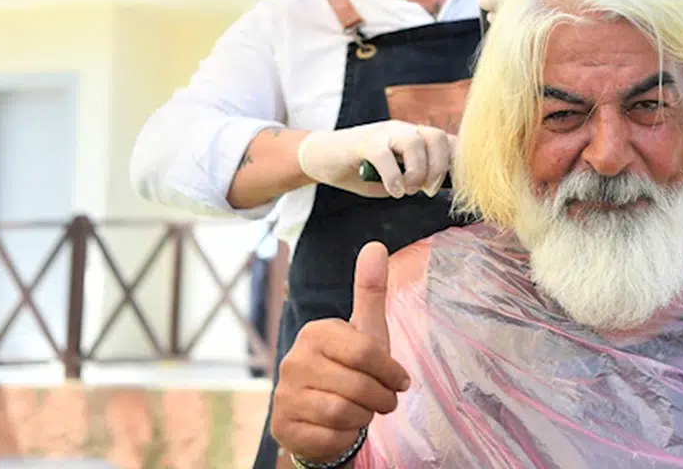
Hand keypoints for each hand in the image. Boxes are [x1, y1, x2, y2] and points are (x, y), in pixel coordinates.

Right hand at [272, 242, 410, 464]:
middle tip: (383, 400)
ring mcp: (284, 394)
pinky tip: (342, 428)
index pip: (366, 351)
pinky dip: (346, 437)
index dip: (390, 371)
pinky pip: (330, 436)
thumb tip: (375, 245)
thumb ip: (370, 291)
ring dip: (364, 417)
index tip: (400, 380)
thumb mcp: (365, 331)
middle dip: (381, 398)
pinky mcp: (283, 426)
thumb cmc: (350, 368)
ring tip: (364, 411)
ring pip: (344, 412)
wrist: (320, 414)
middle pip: (358, 385)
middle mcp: (293, 360)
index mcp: (316, 333)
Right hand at [297, 120, 453, 198]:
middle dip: (440, 167)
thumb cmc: (363, 170)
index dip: (460, 162)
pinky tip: (393, 191)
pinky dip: (393, 177)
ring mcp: (383, 133)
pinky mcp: (362, 142)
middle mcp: (403, 129)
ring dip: (417, 172)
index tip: (461, 186)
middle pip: (436, 137)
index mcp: (416, 137)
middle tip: (429, 190)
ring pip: (414, 142)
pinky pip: (384, 155)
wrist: (322, 158)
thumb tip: (440, 189)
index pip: (448, 141)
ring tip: (408, 190)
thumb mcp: (397, 177)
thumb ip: (418, 179)